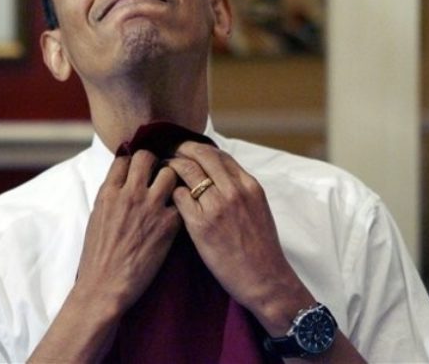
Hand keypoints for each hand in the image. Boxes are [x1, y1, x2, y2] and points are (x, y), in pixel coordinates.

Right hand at [75, 150, 181, 312]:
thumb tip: (122, 179)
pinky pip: (182, 201)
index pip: (125, 157)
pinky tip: (180, 212)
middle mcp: (129, 194)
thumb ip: (111, 194)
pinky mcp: (168, 225)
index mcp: (108, 191)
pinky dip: (183, 205)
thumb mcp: (96, 216)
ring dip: (172, 179)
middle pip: (148, 157)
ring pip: (170, 172)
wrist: (105, 285)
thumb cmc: (97, 255)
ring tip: (173, 189)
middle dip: (155, 161)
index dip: (134, 160)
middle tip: (159, 171)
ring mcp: (150, 207)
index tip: (140, 167)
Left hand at [167, 141, 313, 335]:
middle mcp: (234, 190)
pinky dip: (171, 191)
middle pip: (201, 154)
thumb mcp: (257, 208)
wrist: (265, 280)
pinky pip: (178, 195)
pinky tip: (166, 196)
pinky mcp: (201, 224)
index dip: (199, 149)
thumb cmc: (260, 248)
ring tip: (163, 168)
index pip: (219, 154)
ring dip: (171, 165)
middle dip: (182, 148)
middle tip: (169, 150)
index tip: (187, 150)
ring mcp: (217, 206)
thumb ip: (239, 189)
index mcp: (249, 185)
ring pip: (187, 170)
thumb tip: (218, 174)